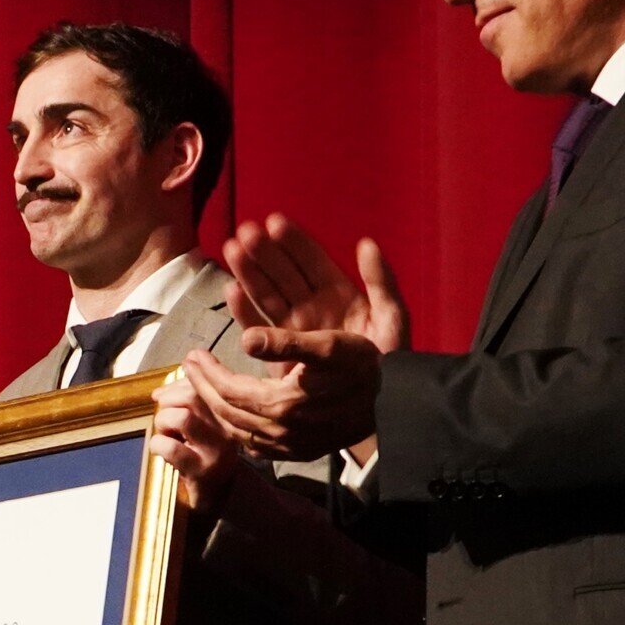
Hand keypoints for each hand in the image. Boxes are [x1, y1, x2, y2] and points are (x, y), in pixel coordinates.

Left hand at [147, 374, 240, 510]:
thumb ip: (183, 403)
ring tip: (165, 435)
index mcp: (226, 411)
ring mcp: (216, 450)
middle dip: (167, 403)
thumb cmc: (201, 455)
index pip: (204, 383)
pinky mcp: (202, 470)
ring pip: (183, 417)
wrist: (216, 497)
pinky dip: (158, 444)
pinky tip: (161, 451)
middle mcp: (227, 427)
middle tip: (164, 420)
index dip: (176, 384)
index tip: (161, 395)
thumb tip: (158, 393)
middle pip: (193, 395)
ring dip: (163, 422)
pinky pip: (171, 447)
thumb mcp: (199, 424)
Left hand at [182, 332, 384, 461]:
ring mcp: (287, 448)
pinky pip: (252, 446)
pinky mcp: (298, 454)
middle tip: (189, 368)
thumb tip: (246, 339)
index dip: (206, 372)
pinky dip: (234, 429)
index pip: (227, 390)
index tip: (192, 353)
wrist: (396, 407)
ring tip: (203, 388)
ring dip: (214, 409)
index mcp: (281, 405)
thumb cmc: (364, 368)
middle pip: (225, 412)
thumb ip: (285, 341)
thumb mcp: (329, 345)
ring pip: (235, 432)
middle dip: (203, 389)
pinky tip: (230, 416)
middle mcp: (279, 433)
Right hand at [220, 213, 408, 354]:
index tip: (274, 221)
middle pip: (284, 273)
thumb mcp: (392, 317)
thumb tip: (367, 243)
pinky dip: (244, 310)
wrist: (376, 403)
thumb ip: (381, 281)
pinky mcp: (281, 353)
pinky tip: (232, 290)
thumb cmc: (390, 360)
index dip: (294, 241)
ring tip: (232, 248)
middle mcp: (313, 307)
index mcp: (340, 294)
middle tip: (246, 232)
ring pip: (267, 294)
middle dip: (264, 251)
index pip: (313, 261)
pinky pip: (259, 326)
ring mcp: (295, 329)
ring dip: (249, 272)